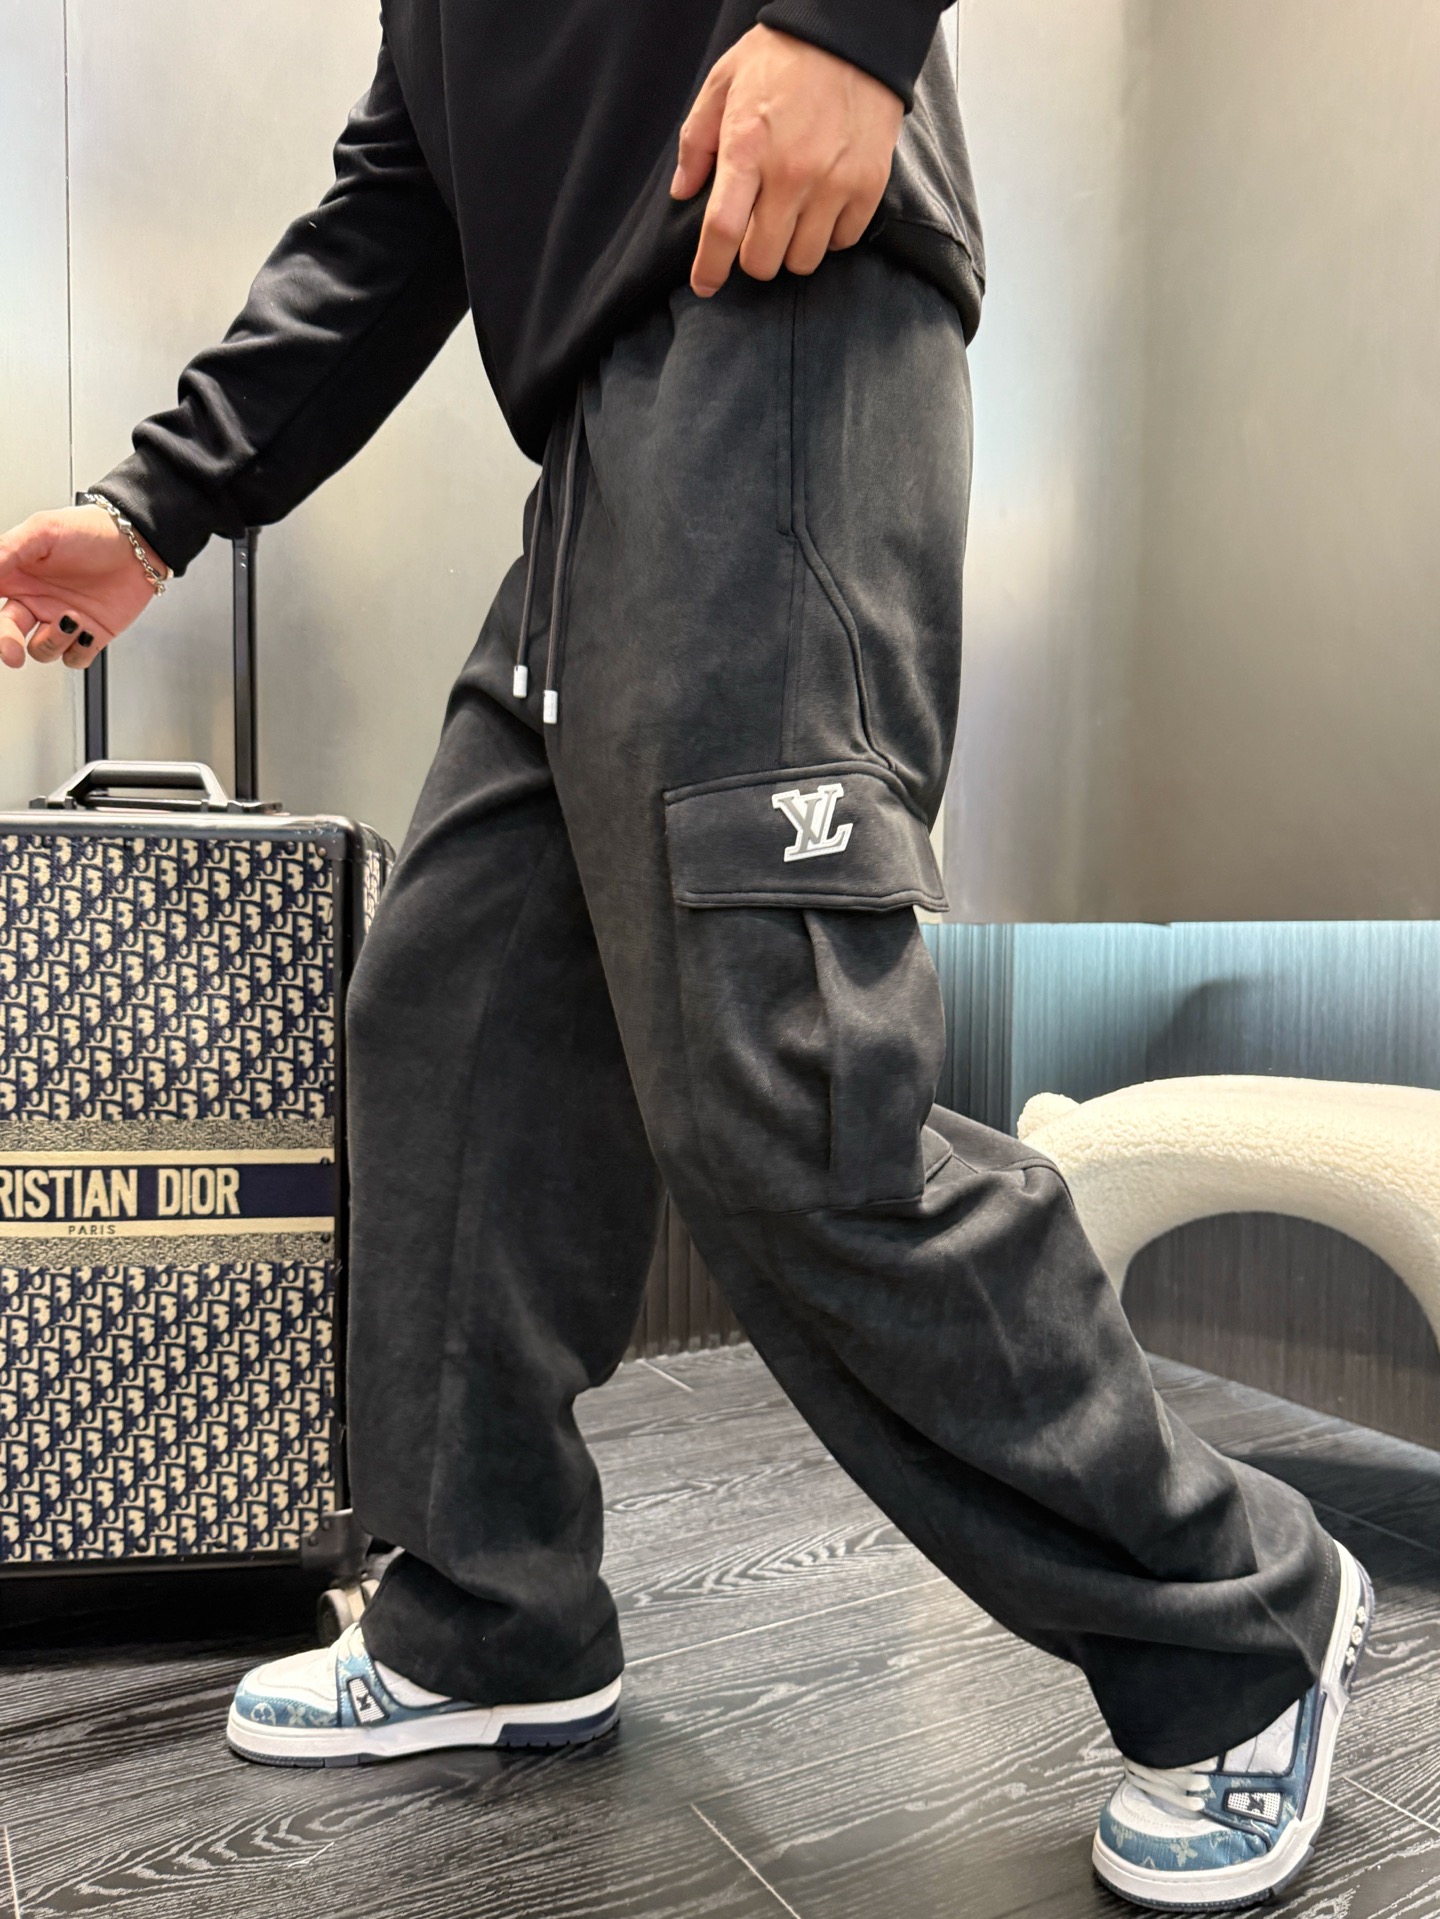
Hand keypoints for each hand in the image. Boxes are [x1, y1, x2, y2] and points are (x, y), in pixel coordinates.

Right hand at [0, 504, 165, 670]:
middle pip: (8, 633)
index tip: (1, 618)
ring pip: (41, 649)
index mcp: (17, 577)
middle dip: (6, 645)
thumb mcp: (44, 531)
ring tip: (73, 618)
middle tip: (12, 651)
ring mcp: (62, 620)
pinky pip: (74, 658)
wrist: (138, 545)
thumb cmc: (92, 530)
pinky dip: (79, 651)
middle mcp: (36, 601)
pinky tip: (89, 631)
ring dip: (53, 640)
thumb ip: (8, 550)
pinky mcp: (89, 635)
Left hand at [671, 25, 903, 298]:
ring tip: (792, 218)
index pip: (721, 231)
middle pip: (763, 260)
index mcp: (747, 149)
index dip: (709, 269)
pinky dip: (829, 235)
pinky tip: (822, 207)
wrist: (851, 34)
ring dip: (791, 249)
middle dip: (753, 257)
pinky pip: (841, 242)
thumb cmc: (783, 56)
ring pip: (803, 260)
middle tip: (756, 234)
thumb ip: (696, 141)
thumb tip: (683, 191)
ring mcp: (833, 183)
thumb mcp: (723, 83)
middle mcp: (790, 174)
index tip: (705, 284)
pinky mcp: (867, 186)